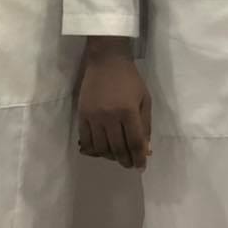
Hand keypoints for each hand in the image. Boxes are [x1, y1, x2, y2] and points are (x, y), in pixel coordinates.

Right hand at [77, 36, 151, 170]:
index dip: (138, 158)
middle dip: (125, 161)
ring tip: (116, 157)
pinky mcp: (82, 114)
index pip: (134, 143)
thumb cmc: (129, 78)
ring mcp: (94, 116)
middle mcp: (111, 116)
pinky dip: (93, 150)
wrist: (106, 60)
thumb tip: (146, 149)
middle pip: (118, 148)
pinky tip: (100, 150)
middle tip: (130, 164)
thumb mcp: (144, 98)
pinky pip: (86, 140)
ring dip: (110, 157)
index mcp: (129, 111)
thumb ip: (145, 124)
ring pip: (101, 148)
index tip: (141, 167)